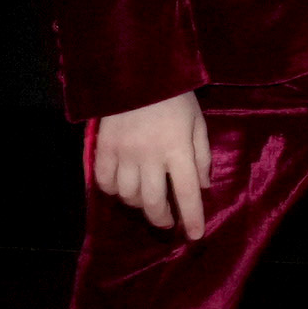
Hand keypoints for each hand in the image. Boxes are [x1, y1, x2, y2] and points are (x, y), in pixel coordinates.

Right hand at [92, 92, 210, 241]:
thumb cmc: (174, 97)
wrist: (137, 71)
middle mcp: (150, 156)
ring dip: (138, 205)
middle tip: (167, 222)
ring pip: (128, 195)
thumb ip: (201, 156)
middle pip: (153, 201)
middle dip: (162, 218)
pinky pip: (104, 181)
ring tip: (146, 201)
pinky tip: (122, 189)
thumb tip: (203, 187)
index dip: (192, 217)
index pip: (187, 192)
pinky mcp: (104, 148)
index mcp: (178, 149)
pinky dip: (113, 191)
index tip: (195, 236)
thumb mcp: (198, 123)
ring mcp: (124, 153)